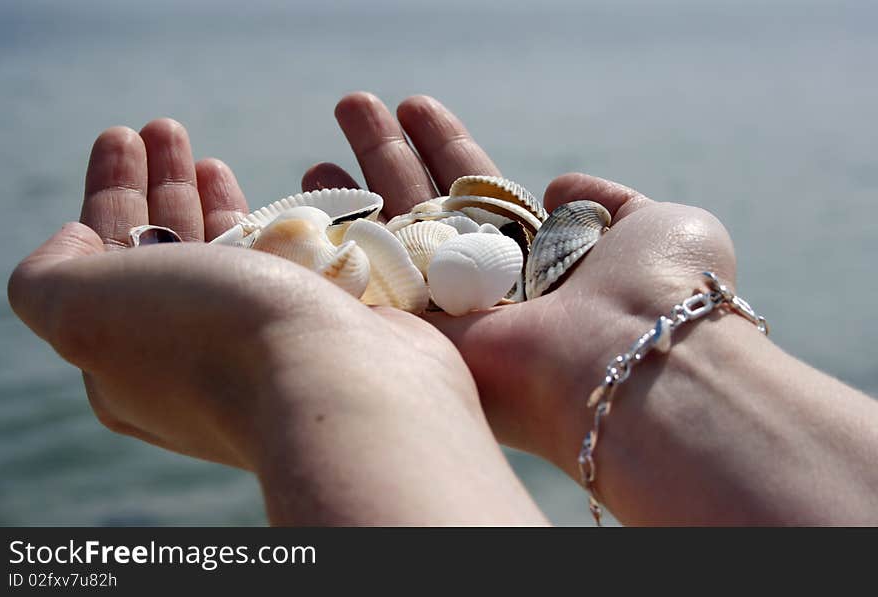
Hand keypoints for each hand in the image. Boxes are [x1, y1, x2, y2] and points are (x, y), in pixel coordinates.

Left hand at [8, 120, 544, 524]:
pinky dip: (277, 224)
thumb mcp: (87, 310)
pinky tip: (275, 200)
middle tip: (162, 128)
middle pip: (166, 252)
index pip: (105, 261)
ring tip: (205, 156)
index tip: (121, 138)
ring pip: (227, 258)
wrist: (339, 383)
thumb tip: (75, 242)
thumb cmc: (209, 339)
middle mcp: (194, 356)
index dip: (108, 195)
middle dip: (158, 186)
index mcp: (130, 359)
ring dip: (210, 199)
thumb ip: (49, 278)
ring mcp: (264, 345)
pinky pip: (288, 265)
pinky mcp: (320, 330)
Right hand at [309, 93, 737, 476]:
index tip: (412, 107)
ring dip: (355, 190)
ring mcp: (451, 308)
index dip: (443, 146)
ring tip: (317, 152)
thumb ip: (605, 199)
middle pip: (425, 202)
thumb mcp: (655, 223)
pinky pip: (371, 281)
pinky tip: (306, 203)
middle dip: (386, 154)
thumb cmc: (659, 288)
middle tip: (350, 107)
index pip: (478, 187)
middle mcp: (489, 278)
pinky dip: (340, 243)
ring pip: (391, 238)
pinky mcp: (420, 334)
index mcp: (538, 251)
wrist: (636, 358)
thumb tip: (557, 184)